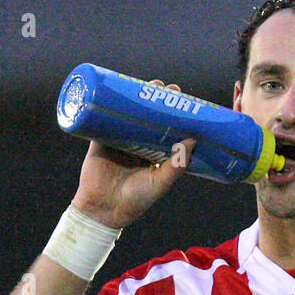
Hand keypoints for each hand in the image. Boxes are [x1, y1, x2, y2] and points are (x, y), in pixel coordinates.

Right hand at [71, 80, 195, 229]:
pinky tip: (120, 88)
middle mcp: (138, 144)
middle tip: (168, 89)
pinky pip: (106, 115)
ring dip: (138, 95)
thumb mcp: (161, 182)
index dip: (174, 114)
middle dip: (157, 99)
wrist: (104, 210)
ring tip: (149, 84)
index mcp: (154, 154)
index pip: (166, 128)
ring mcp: (119, 138)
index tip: (184, 100)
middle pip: (148, 115)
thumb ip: (177, 164)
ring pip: (129, 112)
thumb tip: (193, 139)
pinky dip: (111, 102)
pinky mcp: (101, 137)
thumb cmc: (136, 200)